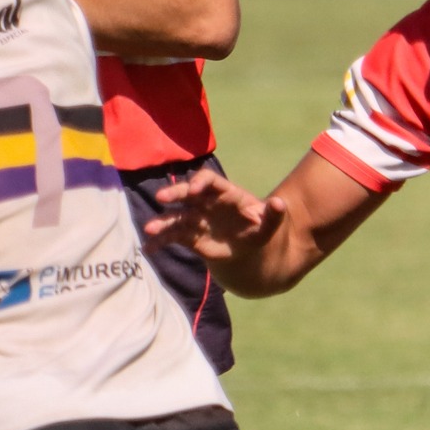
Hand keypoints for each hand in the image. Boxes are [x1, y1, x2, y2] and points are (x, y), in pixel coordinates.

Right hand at [140, 167, 285, 261]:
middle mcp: (205, 203)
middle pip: (186, 193)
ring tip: (149, 230)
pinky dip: (159, 242)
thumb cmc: (259, 229)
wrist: (248, 247)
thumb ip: (275, 214)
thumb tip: (280, 203)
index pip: (209, 181)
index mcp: (224, 194)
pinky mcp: (189, 236)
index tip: (194, 190)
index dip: (200, 182)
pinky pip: (172, 237)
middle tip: (161, 198)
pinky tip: (148, 249)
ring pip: (175, 216)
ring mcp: (195, 219)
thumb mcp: (271, 224)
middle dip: (174, 193)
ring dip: (161, 222)